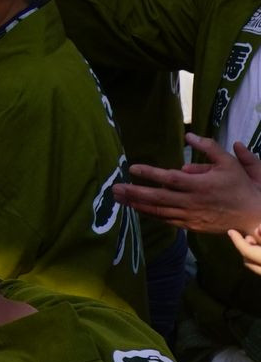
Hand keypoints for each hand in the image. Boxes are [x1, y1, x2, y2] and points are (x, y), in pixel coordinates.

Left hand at [113, 136, 260, 236]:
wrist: (254, 215)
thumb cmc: (240, 186)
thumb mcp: (229, 163)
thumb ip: (209, 148)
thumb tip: (189, 136)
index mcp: (201, 185)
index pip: (170, 179)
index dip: (151, 174)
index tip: (132, 168)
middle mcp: (193, 202)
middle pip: (159, 198)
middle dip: (135, 193)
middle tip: (114, 189)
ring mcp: (192, 216)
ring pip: (160, 212)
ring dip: (138, 205)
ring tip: (119, 199)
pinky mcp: (192, 226)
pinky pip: (168, 221)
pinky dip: (152, 215)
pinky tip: (137, 209)